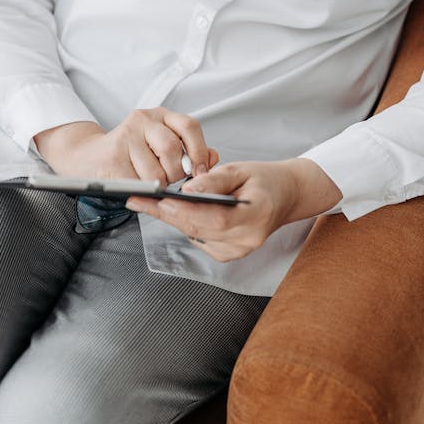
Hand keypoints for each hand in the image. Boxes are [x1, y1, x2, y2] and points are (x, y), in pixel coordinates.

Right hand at [33, 108, 218, 183]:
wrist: (87, 157)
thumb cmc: (130, 154)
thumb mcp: (161, 145)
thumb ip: (189, 150)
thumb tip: (213, 158)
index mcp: (160, 115)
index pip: (189, 126)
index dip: (199, 151)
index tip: (201, 172)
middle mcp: (143, 119)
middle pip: (172, 149)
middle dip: (176, 173)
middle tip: (170, 181)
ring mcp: (125, 135)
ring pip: (155, 171)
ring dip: (157, 185)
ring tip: (150, 183)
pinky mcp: (112, 155)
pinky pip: (137, 183)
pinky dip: (142, 191)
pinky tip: (137, 186)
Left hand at [124, 159, 303, 262]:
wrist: (285, 196)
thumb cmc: (264, 179)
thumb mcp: (241, 169)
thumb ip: (214, 180)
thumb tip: (187, 190)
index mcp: (255, 217)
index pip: (214, 218)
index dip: (184, 210)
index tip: (157, 199)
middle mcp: (246, 240)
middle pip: (198, 228)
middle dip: (165, 213)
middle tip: (137, 199)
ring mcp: (238, 251)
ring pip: (194, 234)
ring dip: (171, 218)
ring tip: (146, 201)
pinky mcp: (229, 254)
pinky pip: (199, 238)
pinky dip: (185, 223)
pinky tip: (172, 210)